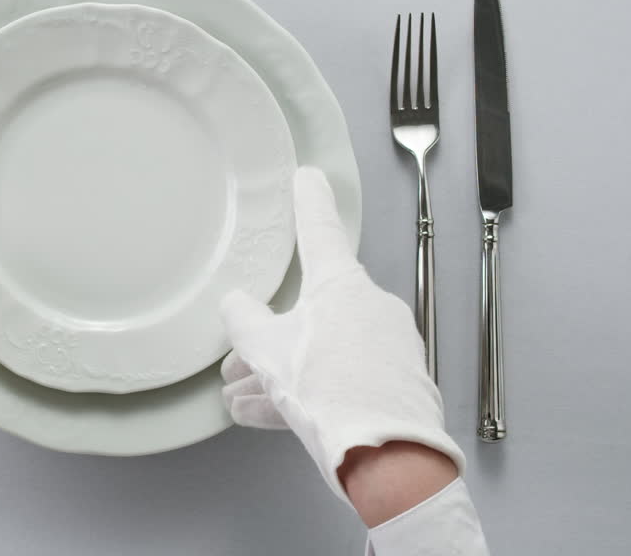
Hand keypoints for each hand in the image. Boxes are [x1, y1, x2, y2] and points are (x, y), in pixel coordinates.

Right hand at [221, 167, 464, 502]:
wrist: (385, 455)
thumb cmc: (327, 391)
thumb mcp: (266, 351)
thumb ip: (244, 321)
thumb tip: (236, 305)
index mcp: (342, 286)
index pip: (319, 231)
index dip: (307, 202)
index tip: (307, 176)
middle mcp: (371, 309)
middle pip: (311, 312)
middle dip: (271, 337)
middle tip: (237, 361)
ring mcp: (387, 349)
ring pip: (323, 351)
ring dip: (281, 372)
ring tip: (242, 398)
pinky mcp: (394, 387)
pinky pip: (342, 381)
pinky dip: (306, 392)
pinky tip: (266, 415)